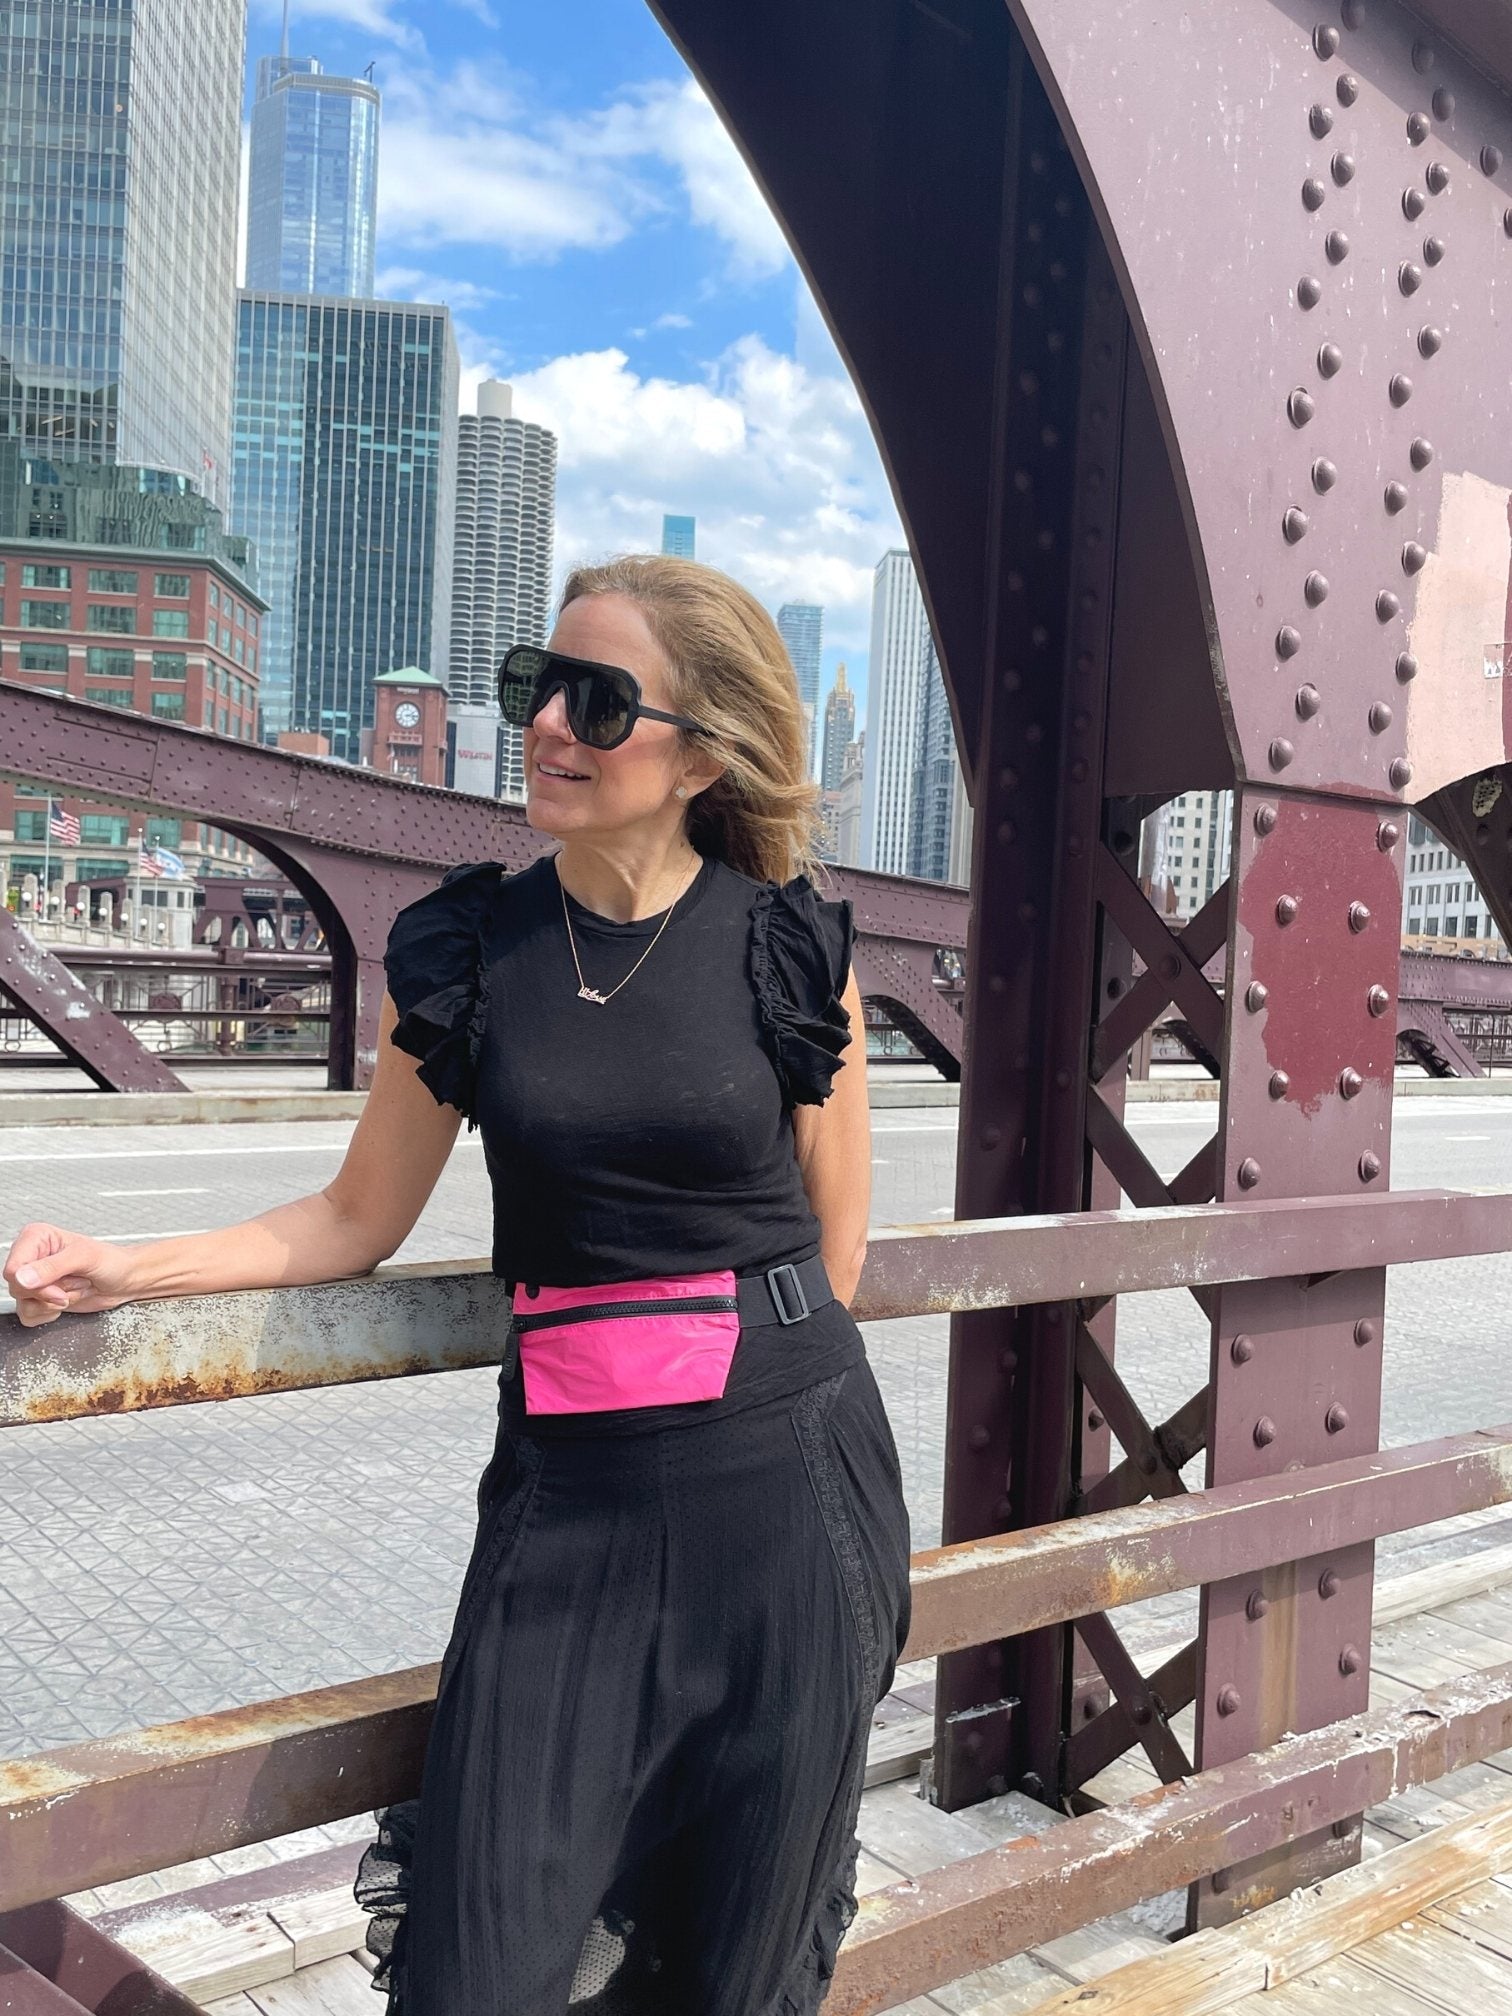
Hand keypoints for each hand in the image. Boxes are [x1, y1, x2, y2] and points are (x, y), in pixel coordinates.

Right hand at [3, 1223, 134, 1327]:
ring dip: (54, 1303)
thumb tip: (22, 1277)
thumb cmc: (111, 1261)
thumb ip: (52, 1267)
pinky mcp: (39, 1298)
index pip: (13, 1268)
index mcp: (36, 1238)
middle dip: (49, 1293)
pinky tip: (67, 1300)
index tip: (57, 1286)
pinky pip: (29, 1316)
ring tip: (74, 1288)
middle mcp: (31, 1257)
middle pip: (18, 1288)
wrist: (125, 1280)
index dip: (34, 1284)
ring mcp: (34, 1279)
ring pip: (23, 1303)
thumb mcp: (84, 1258)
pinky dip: (49, 1314)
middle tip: (73, 1284)